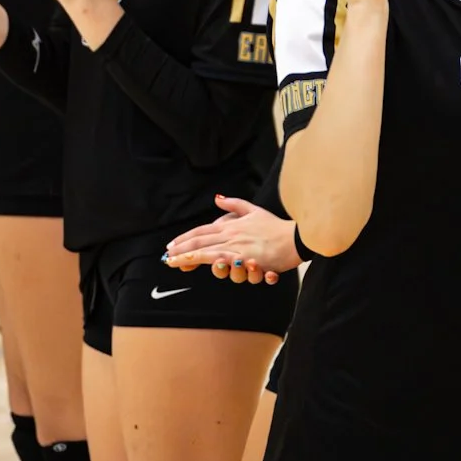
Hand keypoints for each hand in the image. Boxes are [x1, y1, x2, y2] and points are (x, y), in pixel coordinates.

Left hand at [165, 196, 298, 283]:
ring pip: (206, 250)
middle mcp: (231, 234)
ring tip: (174, 262)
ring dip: (188, 256)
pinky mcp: (245, 256)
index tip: (172, 245)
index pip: (203, 231)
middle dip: (181, 248)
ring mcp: (237, 245)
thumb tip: (218, 197)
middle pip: (200, 240)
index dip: (186, 238)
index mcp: (232, 225)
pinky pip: (221, 258)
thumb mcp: (254, 211)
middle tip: (166, 256)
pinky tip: (194, 262)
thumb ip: (235, 205)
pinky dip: (206, 259)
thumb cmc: (277, 227)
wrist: (295, 238)